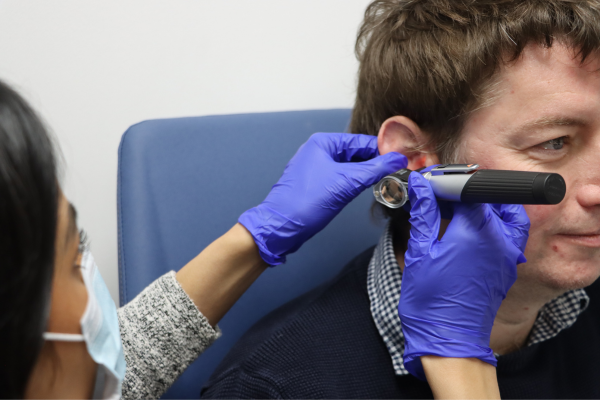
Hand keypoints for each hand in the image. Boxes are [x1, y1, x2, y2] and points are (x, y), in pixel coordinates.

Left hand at [239, 132, 406, 264]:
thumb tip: (398, 159)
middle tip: (399, 172)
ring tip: (389, 181)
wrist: (280, 228)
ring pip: (350, 167)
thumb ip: (374, 169)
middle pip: (357, 153)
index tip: (404, 159)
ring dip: (367, 174)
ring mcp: (317, 168)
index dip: (383, 150)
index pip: (361, 141)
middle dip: (376, 163)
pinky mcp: (317, 185)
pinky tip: (369, 189)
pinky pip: (342, 179)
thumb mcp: (345, 183)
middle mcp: (319, 151)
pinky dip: (356, 183)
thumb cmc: (305, 203)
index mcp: (323, 142)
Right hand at [398, 171, 528, 379]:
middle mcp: (498, 240)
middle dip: (465, 194)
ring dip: (485, 207)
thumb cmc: (431, 302)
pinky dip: (494, 224)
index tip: (431, 187)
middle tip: (441, 201)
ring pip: (506, 213)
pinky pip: (510, 233)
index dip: (448, 184)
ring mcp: (508, 254)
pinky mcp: (508, 266)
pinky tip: (470, 233)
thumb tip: (422, 188)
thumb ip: (424, 214)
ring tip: (459, 214)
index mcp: (474, 233)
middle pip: (489, 199)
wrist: (449, 340)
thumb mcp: (419, 253)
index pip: (468, 190)